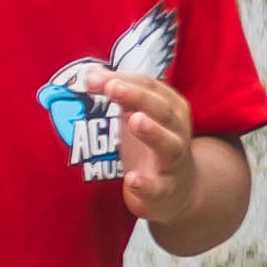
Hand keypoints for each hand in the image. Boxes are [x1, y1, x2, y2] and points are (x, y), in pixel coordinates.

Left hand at [82, 69, 204, 224]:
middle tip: (112, 88)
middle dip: (137, 97)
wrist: (178, 192)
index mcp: (171, 108)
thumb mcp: (137, 115)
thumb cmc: (151, 145)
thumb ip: (118, 94)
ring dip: (153, 132)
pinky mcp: (165, 190)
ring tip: (135, 120)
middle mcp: (177, 131)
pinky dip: (145, 184)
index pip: (149, 86)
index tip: (92, 78)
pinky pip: (157, 187)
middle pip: (161, 110)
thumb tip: (89, 74)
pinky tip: (132, 179)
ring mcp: (173, 162)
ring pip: (168, 145)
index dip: (122, 79)